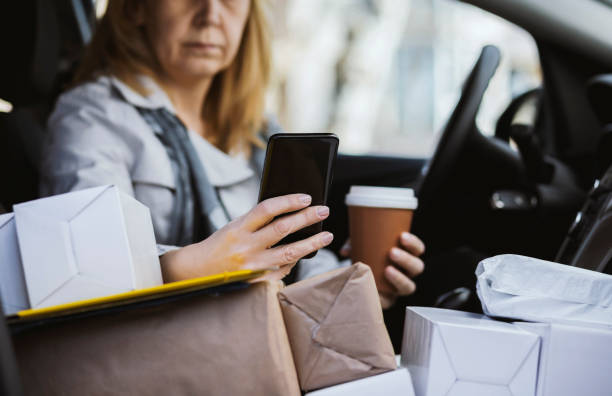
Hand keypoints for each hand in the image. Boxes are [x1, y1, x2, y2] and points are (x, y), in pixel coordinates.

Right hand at [160, 194, 332, 282]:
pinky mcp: (258, 283)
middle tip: (324, 210)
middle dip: (307, 218)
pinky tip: (304, 253)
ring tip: (327, 236)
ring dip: (311, 244)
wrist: (199, 272)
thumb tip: (291, 214)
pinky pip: (283, 271)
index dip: (289, 202)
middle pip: (283, 229)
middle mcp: (245, 247)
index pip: (267, 209)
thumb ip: (259, 222)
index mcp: (238, 229)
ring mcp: (253, 267)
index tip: (306, 197)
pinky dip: (294, 261)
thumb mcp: (235, 227)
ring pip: (289, 254)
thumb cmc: (222, 245)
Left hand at [341, 232, 424, 308]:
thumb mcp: (360, 246)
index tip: (401, 236)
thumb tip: (345, 250)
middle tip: (392, 252)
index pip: (417, 249)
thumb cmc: (364, 257)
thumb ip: (353, 245)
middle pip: (417, 267)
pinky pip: (391, 301)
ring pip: (409, 286)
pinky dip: (384, 296)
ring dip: (400, 278)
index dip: (413, 243)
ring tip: (387, 270)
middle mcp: (406, 272)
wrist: (356, 279)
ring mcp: (399, 288)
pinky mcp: (388, 301)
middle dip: (406, 259)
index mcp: (405, 256)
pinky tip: (377, 291)